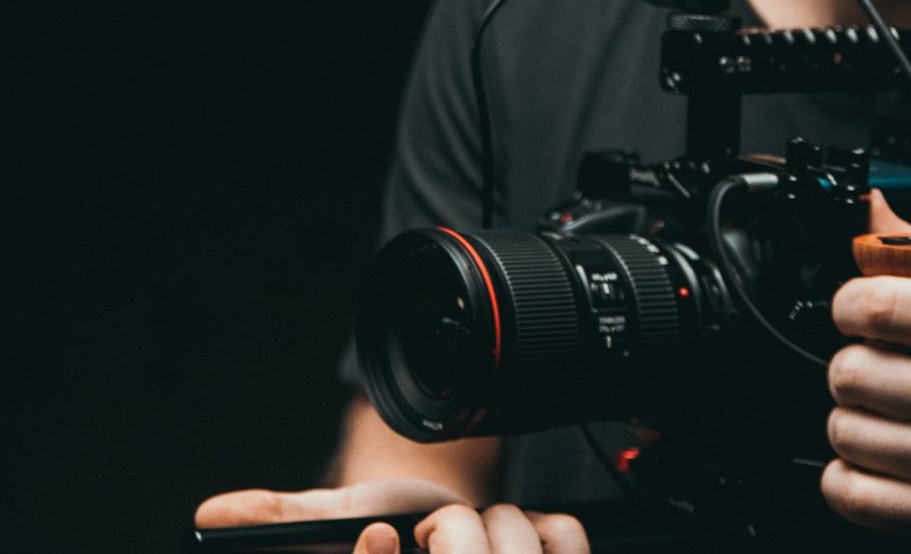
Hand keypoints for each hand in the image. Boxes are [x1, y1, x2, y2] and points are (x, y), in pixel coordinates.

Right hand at [195, 478, 590, 552]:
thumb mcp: (334, 521)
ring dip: (493, 527)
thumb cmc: (393, 529)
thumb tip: (210, 516)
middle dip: (450, 536)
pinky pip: (557, 538)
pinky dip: (542, 524)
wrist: (454, 523)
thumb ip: (282, 519)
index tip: (382, 533)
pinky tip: (516, 534)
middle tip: (429, 530)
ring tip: (469, 534)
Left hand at [822, 195, 910, 551]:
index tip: (861, 313)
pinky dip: (853, 480)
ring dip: (857, 426)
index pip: (876, 304)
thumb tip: (873, 207)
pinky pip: (847, 489)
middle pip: (849, 370)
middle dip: (856, 371)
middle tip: (888, 375)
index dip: (851, 305)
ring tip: (899, 422)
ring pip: (843, 430)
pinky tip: (890, 465)